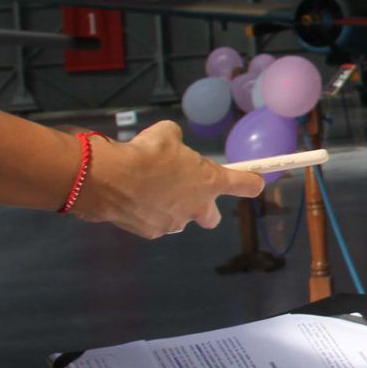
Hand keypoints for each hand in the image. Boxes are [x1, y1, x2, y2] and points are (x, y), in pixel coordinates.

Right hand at [71, 121, 264, 237]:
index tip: (256, 181)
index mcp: (209, 181)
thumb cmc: (144, 152)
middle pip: (212, 217)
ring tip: (148, 190)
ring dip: (171, 208)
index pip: (246, 185)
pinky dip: (147, 213)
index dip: (252, 182)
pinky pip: (155, 222)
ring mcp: (175, 223)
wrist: (110, 179)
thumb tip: (171, 144)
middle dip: (204, 207)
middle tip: (188, 192)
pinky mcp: (152, 233)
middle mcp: (197, 207)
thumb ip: (176, 142)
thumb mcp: (165, 134)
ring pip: (179, 219)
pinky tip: (133, 199)